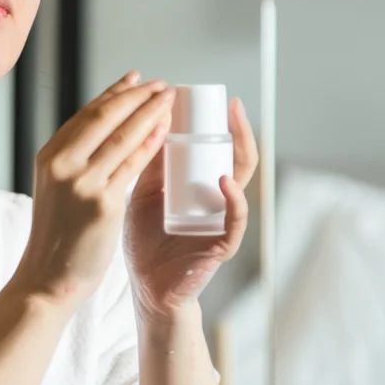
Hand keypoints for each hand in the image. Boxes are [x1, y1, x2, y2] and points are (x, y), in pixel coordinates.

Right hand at [13, 71, 174, 313]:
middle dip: (136, 95)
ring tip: (169, 98)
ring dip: (149, 112)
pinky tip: (166, 130)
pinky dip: (151, 143)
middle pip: (104, 116)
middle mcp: (62, 164)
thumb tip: (103, 132)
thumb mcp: (56, 187)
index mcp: (49, 156)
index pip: (86, 113)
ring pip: (122, 136)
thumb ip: (75, 160)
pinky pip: (133, 165)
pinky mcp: (103, 204)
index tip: (135, 78)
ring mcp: (82, 183)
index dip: (114, 92)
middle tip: (160, 84)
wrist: (48, 277)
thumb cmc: (56, 234)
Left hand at [123, 96, 258, 322]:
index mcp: (196, 185)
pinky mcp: (222, 243)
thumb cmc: (145, 241)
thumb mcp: (142, 195)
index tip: (203, 97)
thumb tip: (145, 123)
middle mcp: (215, 199)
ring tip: (234, 127)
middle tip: (228, 104)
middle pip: (234, 158)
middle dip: (235, 129)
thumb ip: (147, 166)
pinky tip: (222, 180)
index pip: (212, 147)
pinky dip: (233, 199)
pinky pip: (235, 219)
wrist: (146, 287)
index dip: (210, 123)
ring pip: (241, 182)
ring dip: (240, 153)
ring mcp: (221, 220)